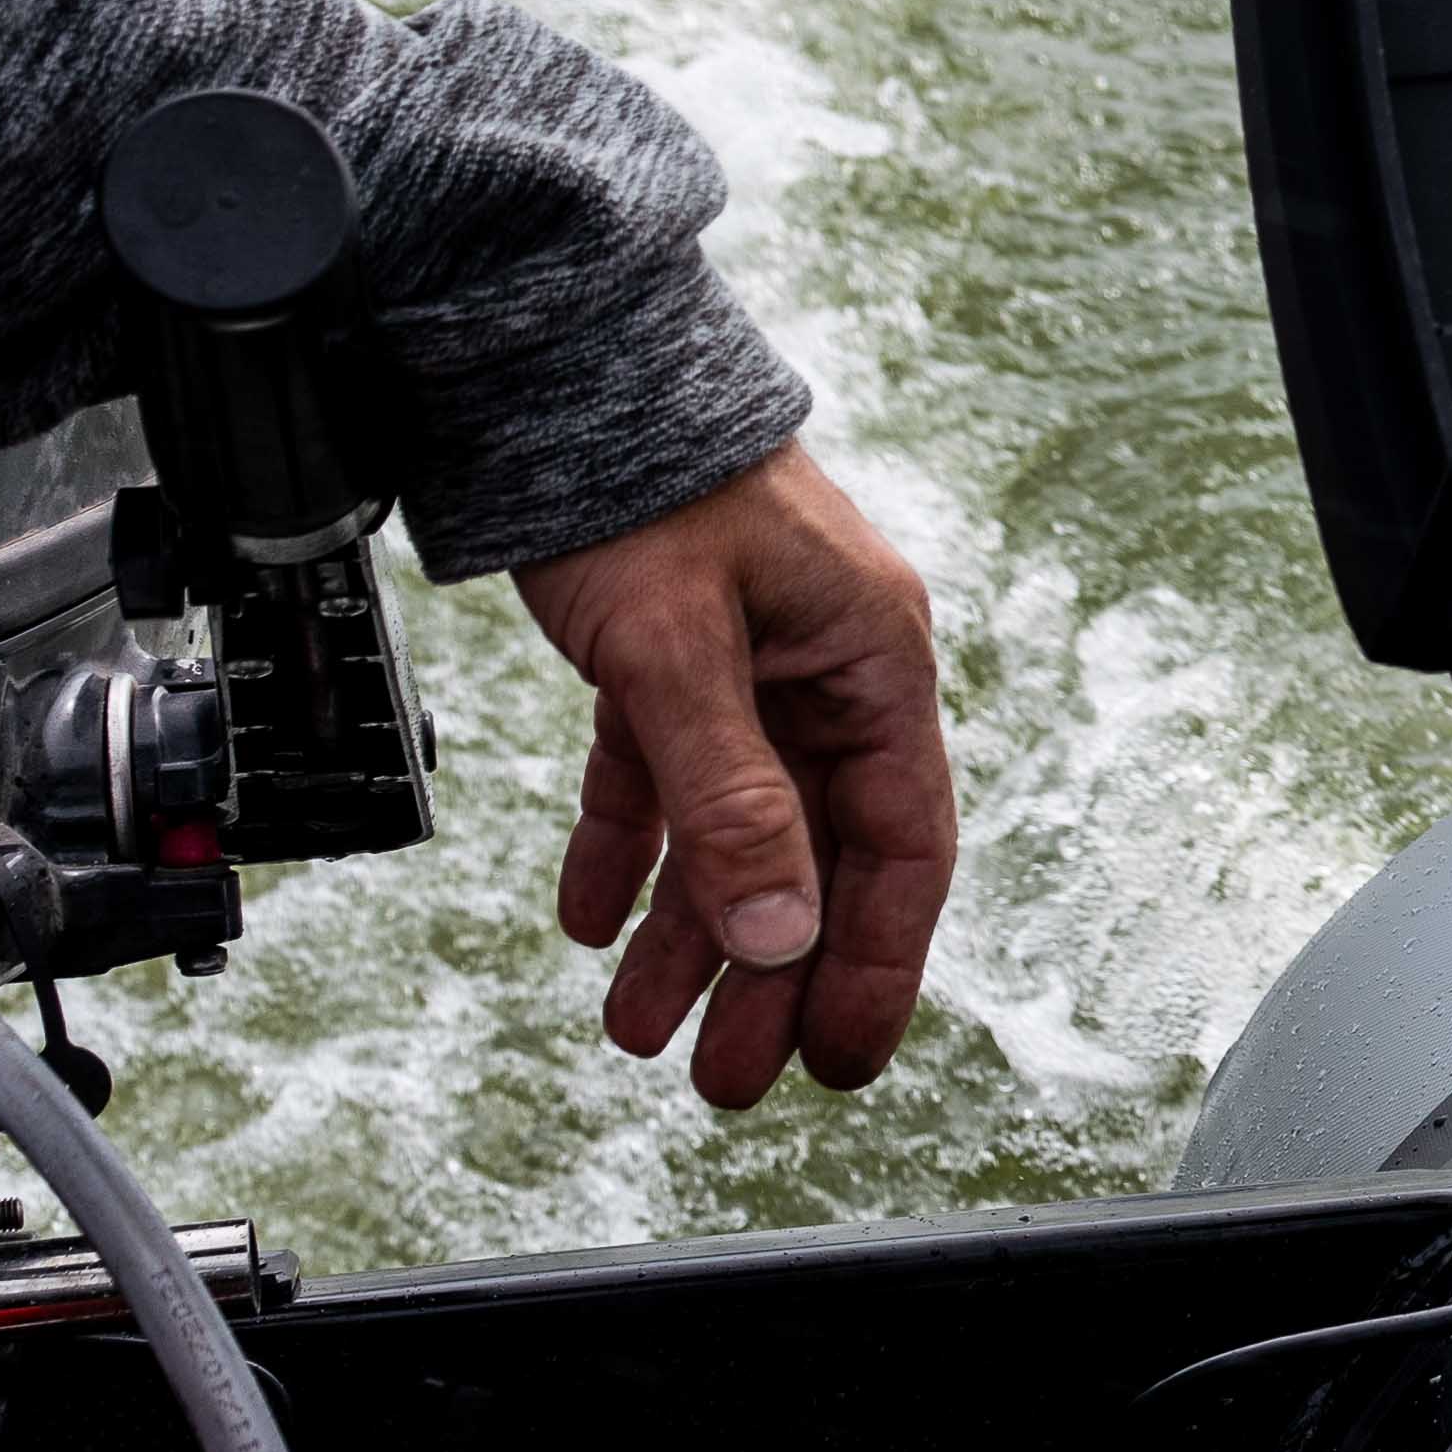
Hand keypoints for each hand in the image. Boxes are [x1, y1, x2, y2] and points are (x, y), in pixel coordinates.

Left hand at [509, 445, 955, 1108]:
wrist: (553, 371)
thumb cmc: (645, 484)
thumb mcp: (680, 652)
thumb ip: (729, 797)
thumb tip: (779, 934)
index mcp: (870, 665)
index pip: (898, 846)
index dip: (873, 962)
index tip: (839, 1059)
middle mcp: (822, 675)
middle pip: (812, 858)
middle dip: (767, 976)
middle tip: (728, 1079)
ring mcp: (747, 669)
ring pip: (732, 832)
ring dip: (688, 933)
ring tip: (637, 1028)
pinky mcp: (667, 658)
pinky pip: (660, 781)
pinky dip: (628, 850)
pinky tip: (589, 918)